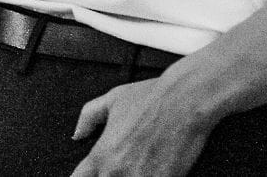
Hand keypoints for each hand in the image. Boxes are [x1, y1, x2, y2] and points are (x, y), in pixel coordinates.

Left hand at [70, 68, 214, 176]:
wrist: (188, 98)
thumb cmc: (155, 97)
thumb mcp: (114, 99)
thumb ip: (89, 116)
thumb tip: (79, 132)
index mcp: (101, 155)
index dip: (87, 175)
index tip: (96, 171)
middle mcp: (116, 172)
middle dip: (112, 175)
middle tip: (125, 164)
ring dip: (132, 176)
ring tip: (141, 166)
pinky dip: (152, 176)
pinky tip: (156, 168)